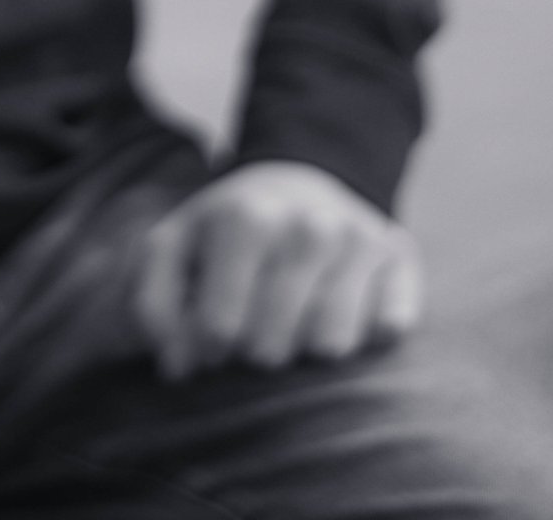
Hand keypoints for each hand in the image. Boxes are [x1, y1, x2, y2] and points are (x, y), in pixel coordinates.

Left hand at [133, 161, 424, 376]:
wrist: (299, 184)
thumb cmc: (226, 235)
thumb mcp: (173, 250)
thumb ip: (153, 304)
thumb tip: (176, 368)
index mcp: (245, 219)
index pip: (221, 330)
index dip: (210, 351)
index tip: (213, 339)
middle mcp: (308, 224)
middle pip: (275, 347)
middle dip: (257, 354)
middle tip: (255, 333)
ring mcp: (358, 238)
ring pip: (331, 346)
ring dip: (307, 349)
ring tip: (294, 320)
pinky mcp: (399, 255)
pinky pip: (388, 328)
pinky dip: (367, 332)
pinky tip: (345, 307)